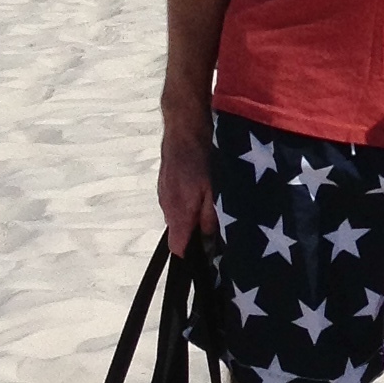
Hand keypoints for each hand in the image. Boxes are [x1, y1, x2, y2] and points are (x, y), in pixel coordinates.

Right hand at [158, 109, 216, 256]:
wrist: (184, 126)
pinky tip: (203, 186)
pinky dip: (190, 199)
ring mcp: (164, 193)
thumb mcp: (215, 189)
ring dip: (194, 214)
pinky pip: (178, 200)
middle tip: (219, 225)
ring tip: (212, 201)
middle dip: (197, 233)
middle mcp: (167, 206)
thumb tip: (210, 239)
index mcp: (178, 212)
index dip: (193, 255)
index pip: (178, 248)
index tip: (208, 255)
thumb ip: (211, 217)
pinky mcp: (166, 182)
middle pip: (180, 232)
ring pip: (180, 215)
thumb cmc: (201, 156)